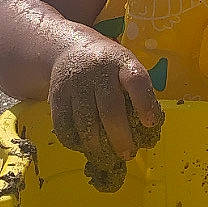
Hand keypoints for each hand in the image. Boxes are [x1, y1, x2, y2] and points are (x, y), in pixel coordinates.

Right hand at [49, 33, 161, 163]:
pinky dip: (75, 142)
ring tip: (107, 157)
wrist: (71, 49)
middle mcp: (98, 71)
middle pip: (110, 109)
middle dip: (120, 138)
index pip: (136, 81)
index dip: (145, 103)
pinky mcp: (57, 95)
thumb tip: (148, 131)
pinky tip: (85, 147)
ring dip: (98, 146)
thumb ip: (138, 93)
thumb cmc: (109, 68)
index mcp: (122, 63)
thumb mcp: (127, 68)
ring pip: (85, 122)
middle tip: (128, 154)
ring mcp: (75, 83)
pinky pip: (64, 126)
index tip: (150, 124)